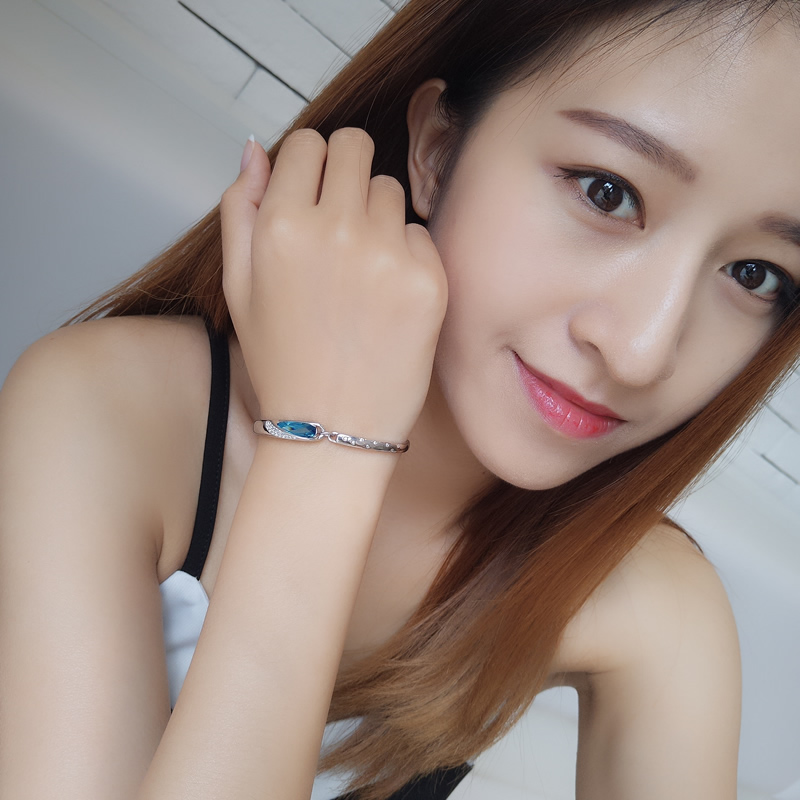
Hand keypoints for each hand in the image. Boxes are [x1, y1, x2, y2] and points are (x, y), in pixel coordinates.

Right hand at [220, 129, 447, 442]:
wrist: (332, 430)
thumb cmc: (284, 362)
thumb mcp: (238, 288)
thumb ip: (240, 210)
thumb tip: (256, 150)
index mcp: (282, 227)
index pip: (308, 142)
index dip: (309, 166)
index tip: (313, 193)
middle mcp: (337, 231)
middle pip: (356, 145)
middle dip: (346, 172)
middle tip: (341, 221)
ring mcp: (387, 255)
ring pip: (391, 189)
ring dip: (377, 215)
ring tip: (361, 271)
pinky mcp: (429, 280)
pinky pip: (420, 234)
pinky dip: (406, 255)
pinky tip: (387, 297)